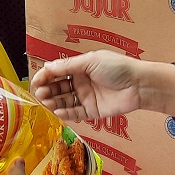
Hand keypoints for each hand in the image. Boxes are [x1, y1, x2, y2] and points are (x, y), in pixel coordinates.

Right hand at [31, 50, 154, 120]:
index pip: (58, 72)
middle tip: (41, 94)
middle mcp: (81, 82)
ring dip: (54, 102)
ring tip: (47, 103)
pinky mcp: (92, 111)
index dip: (46, 76)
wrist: (138, 85)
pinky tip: (58, 111)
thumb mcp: (91, 61)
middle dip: (48, 90)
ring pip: (65, 101)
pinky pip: (75, 113)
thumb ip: (68, 66)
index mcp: (81, 67)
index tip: (36, 82)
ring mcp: (86, 97)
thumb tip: (47, 66)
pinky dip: (65, 113)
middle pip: (59, 87)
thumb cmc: (117, 67)